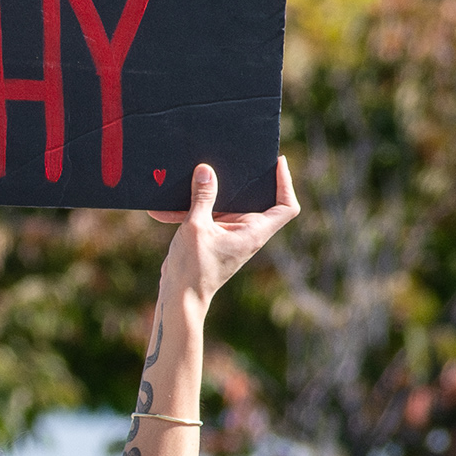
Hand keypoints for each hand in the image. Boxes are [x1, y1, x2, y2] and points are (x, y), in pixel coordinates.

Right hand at [149, 157, 301, 304]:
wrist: (179, 298)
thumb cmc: (193, 268)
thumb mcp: (196, 227)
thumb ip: (202, 197)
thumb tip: (206, 170)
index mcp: (254, 232)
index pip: (286, 207)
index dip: (286, 183)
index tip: (277, 163)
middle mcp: (247, 233)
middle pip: (258, 199)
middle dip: (247, 179)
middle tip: (240, 157)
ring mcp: (231, 236)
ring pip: (229, 206)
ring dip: (215, 192)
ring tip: (201, 171)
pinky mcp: (214, 238)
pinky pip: (210, 216)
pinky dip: (195, 209)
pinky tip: (168, 204)